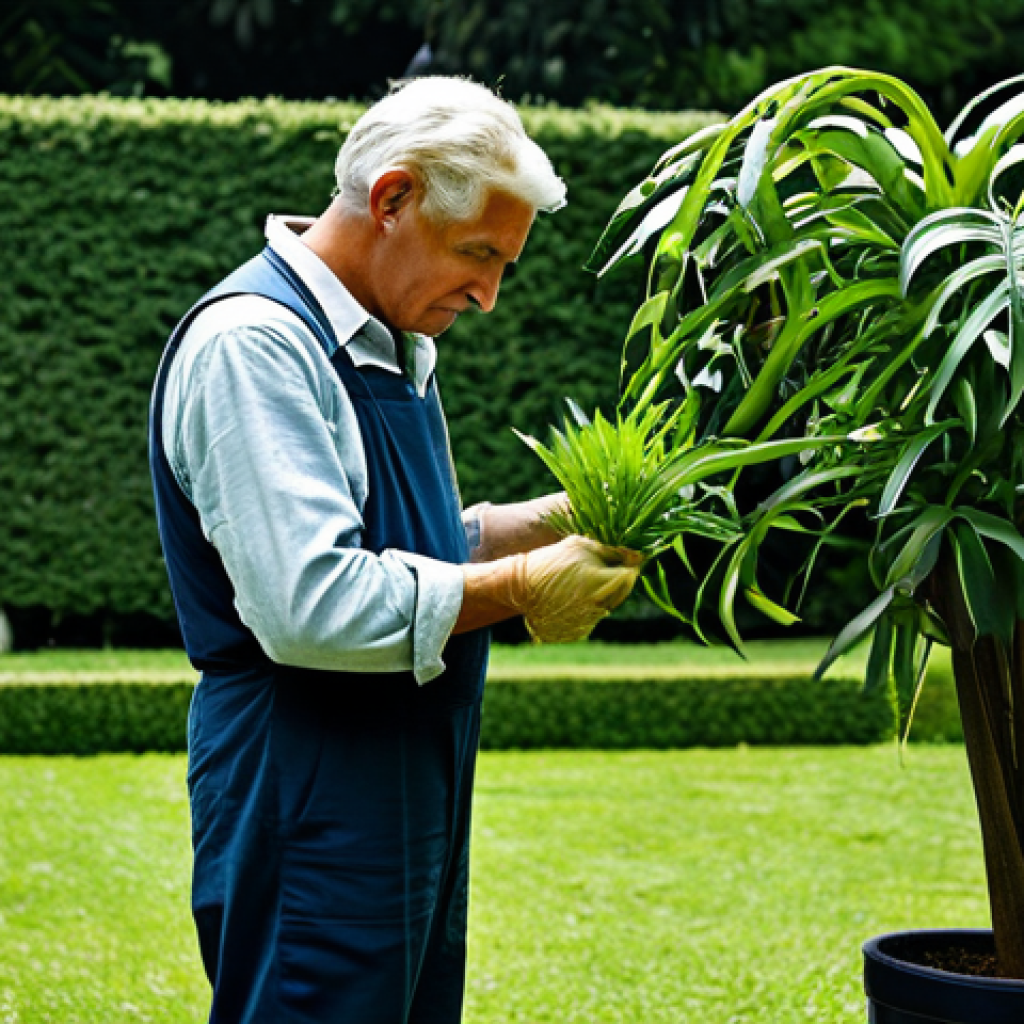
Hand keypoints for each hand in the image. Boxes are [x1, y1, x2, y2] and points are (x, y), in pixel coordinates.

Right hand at [517, 535, 643, 643]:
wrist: (521, 587)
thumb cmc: (550, 561)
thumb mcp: (579, 545)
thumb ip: (610, 551)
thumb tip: (636, 556)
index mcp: (599, 580)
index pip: (630, 575)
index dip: (628, 566)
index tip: (621, 561)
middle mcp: (597, 603)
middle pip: (623, 592)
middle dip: (618, 580)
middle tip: (600, 570)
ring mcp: (588, 620)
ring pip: (609, 605)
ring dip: (603, 594)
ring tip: (580, 583)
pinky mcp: (579, 632)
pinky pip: (594, 618)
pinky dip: (589, 608)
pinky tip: (572, 598)